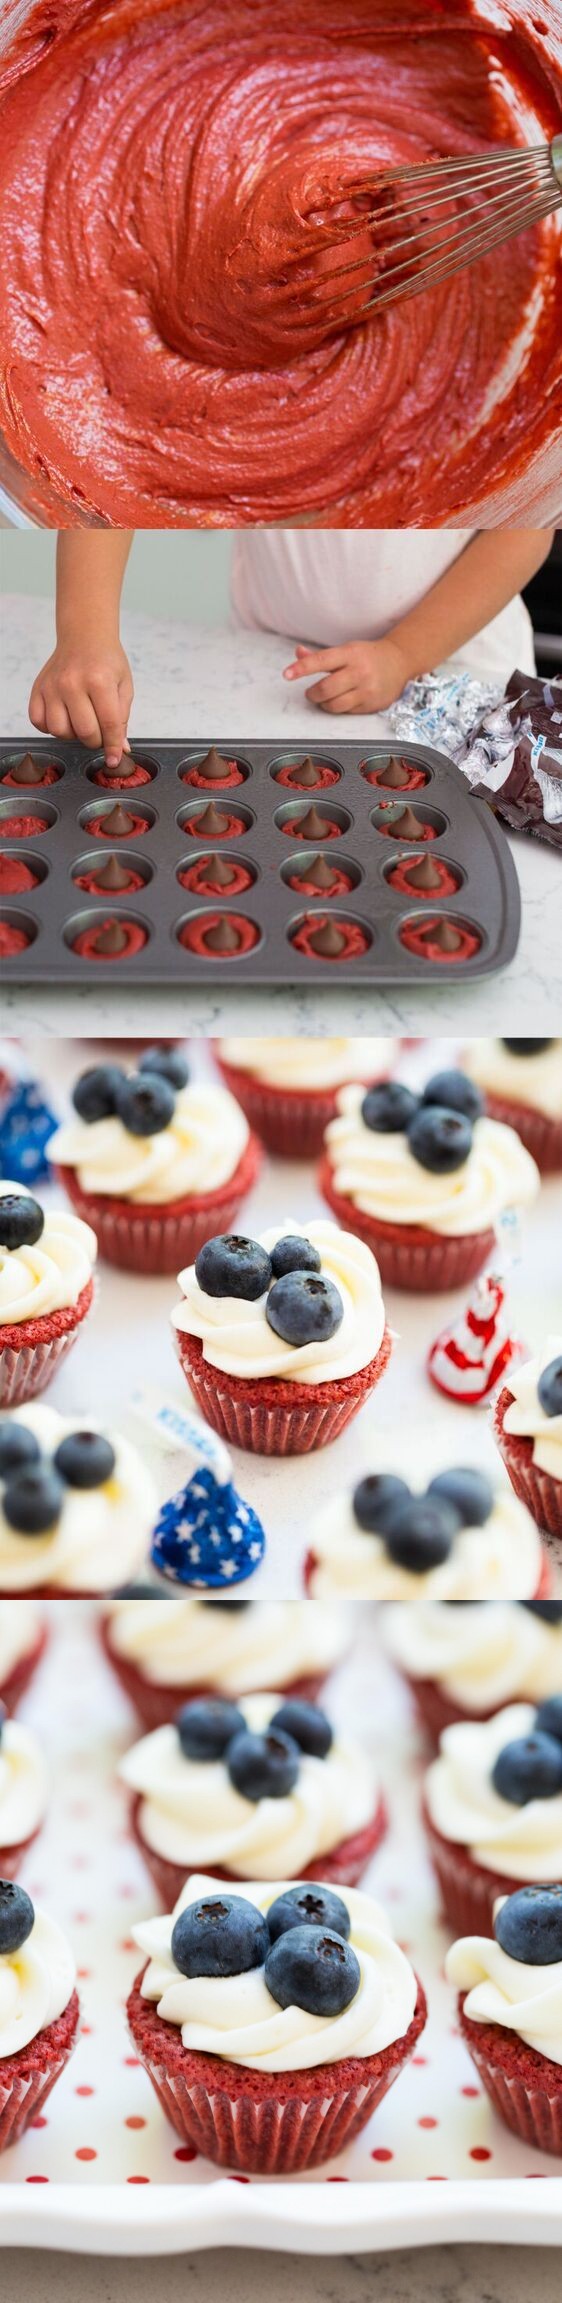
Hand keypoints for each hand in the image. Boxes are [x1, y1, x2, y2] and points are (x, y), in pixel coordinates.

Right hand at [28, 638, 133, 765]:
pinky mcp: (38, 689)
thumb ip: (122, 718)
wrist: (84, 637)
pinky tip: (63, 718)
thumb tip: (120, 749)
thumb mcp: (124, 686)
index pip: (108, 724)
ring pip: (59, 731)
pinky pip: (38, 722)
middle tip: (99, 733)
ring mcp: (52, 686)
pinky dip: (50, 727)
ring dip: (73, 735)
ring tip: (80, 722)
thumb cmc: (106, 661)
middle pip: (84, 732)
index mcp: (99, 681)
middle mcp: (72, 683)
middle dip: (95, 741)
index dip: (113, 746)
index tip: (114, 759)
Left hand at [283, 637, 410, 714]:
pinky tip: (343, 699)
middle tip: (311, 692)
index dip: (302, 668)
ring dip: (323, 704)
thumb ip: (321, 655)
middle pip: (325, 689)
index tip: (286, 674)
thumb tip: (298, 653)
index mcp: (350, 653)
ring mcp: (367, 689)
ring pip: (334, 705)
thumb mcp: (346, 649)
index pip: (321, 661)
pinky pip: (346, 712)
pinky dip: (338, 708)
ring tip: (326, 698)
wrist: (400, 662)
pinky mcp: (371, 704)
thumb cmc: (368, 656)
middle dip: (312, 694)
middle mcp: (359, 671)